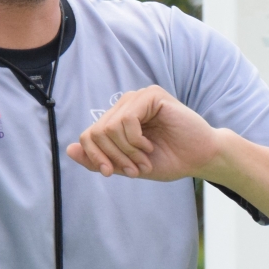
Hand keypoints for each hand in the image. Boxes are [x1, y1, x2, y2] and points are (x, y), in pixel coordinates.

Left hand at [67, 86, 225, 179]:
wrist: (200, 158)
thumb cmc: (168, 160)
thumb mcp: (127, 165)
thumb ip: (99, 159)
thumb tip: (68, 150)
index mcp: (118, 119)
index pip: (88, 135)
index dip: (95, 157)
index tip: (111, 173)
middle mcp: (125, 104)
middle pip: (97, 132)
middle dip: (114, 157)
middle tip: (134, 169)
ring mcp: (138, 97)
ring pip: (110, 127)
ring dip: (127, 151)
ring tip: (145, 158)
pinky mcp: (152, 95)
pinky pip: (127, 119)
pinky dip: (135, 140)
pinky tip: (149, 146)